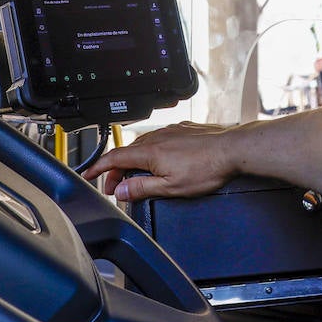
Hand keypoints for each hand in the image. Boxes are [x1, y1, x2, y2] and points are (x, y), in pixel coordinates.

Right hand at [82, 121, 236, 202]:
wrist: (233, 150)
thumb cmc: (207, 168)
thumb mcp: (171, 187)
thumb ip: (143, 188)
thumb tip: (122, 190)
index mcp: (150, 152)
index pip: (114, 158)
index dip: (99, 168)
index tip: (89, 175)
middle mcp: (157, 137)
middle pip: (127, 153)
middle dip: (116, 170)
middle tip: (115, 187)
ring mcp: (171, 131)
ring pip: (143, 146)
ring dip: (133, 161)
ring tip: (135, 177)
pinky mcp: (184, 130)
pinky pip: (159, 140)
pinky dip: (150, 152)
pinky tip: (158, 161)